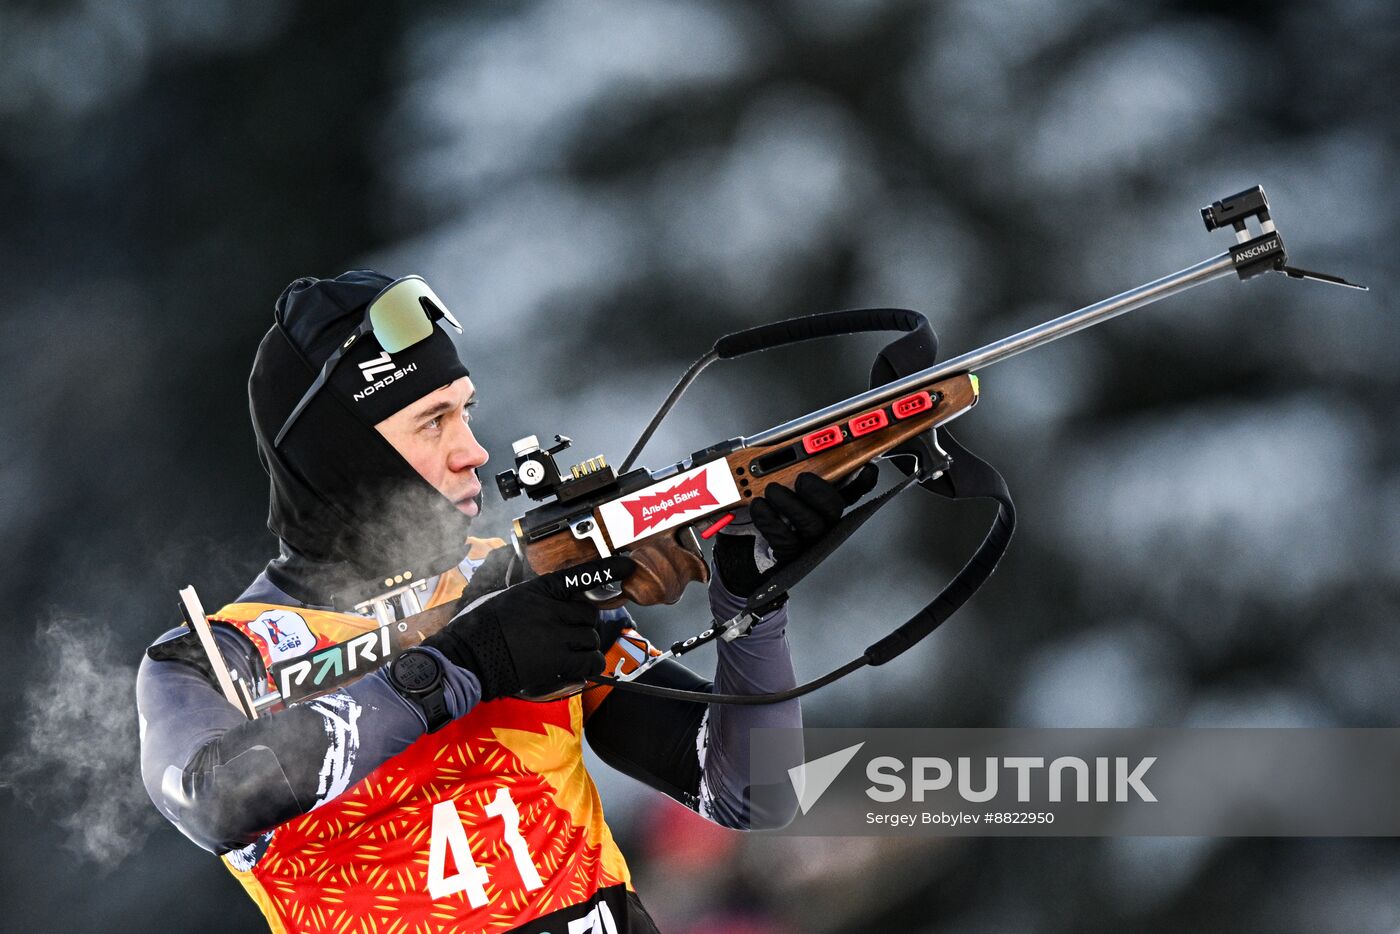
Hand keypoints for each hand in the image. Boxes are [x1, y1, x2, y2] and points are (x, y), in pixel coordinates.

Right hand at [424, 556, 634, 699]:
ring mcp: (556, 636)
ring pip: (591, 637)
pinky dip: (589, 663)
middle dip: (582, 623)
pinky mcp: (558, 661)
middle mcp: (551, 610)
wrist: (469, 656)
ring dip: (584, 644)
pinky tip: (578, 664)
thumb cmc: (482, 627)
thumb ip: (535, 596)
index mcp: (538, 591)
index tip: (627, 567)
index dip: (606, 570)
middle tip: (566, 632)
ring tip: (566, 650)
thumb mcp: (508, 597)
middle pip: (588, 614)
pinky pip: (590, 660)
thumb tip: (557, 598)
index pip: (579, 576)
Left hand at [713, 465, 878, 598]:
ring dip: (790, 504)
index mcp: (827, 498)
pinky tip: (759, 506)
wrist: (750, 541)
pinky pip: (785, 540)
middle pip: (835, 507)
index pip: (854, 488)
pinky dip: (769, 520)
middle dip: (820, 491)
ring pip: (811, 524)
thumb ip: (797, 465)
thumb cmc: (772, 506)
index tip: (865, 467)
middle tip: (802, 478)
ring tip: (772, 489)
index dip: (863, 479)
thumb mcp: (783, 480)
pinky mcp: (790, 553)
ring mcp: (808, 539)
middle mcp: (823, 520)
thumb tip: (798, 444)